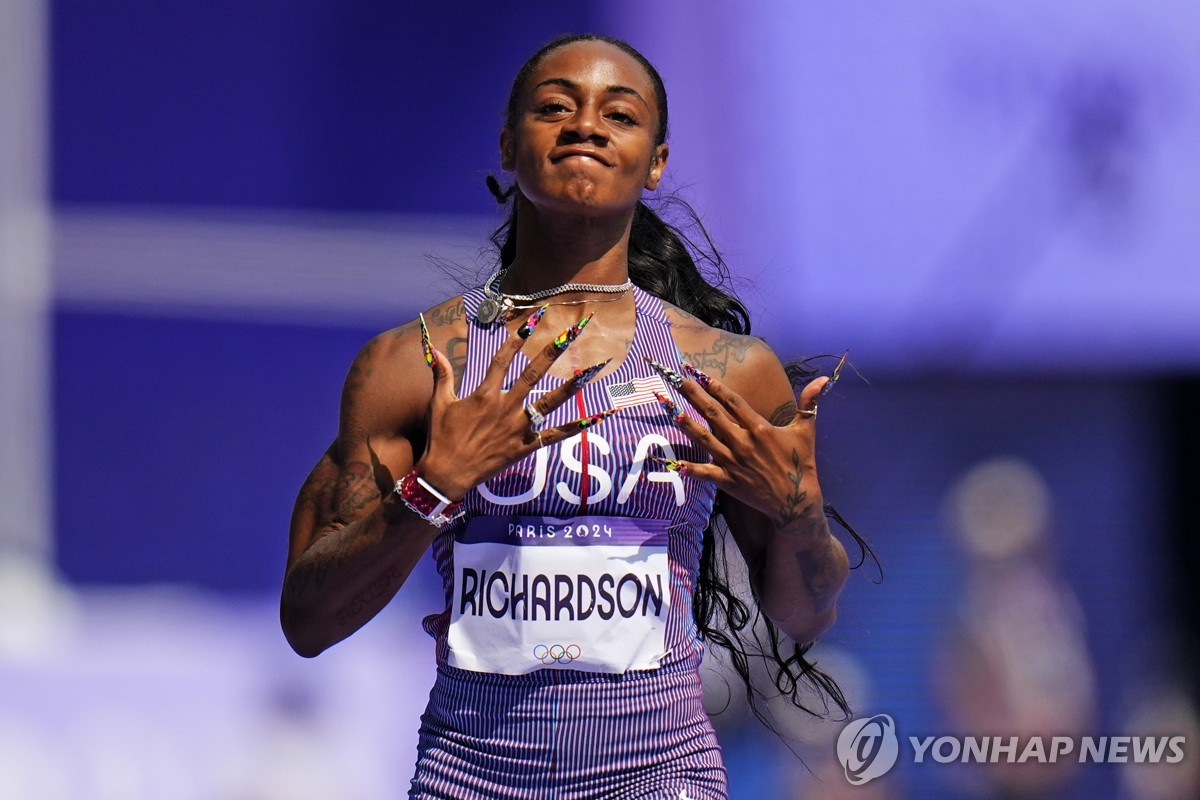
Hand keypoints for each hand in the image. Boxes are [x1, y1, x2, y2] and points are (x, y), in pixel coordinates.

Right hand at [416, 311, 613, 499]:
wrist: (446, 474)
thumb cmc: (441, 438)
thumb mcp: (439, 403)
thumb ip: (441, 374)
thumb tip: (432, 347)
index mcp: (484, 394)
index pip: (503, 360)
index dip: (516, 339)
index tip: (531, 322)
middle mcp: (505, 407)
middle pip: (533, 374)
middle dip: (552, 352)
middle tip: (569, 334)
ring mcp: (517, 428)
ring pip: (549, 402)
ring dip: (570, 386)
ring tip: (590, 371)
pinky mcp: (524, 446)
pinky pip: (554, 436)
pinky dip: (575, 428)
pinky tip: (595, 418)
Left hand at [659, 370, 830, 528]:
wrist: (796, 502)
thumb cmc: (800, 464)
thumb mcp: (806, 431)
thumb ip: (810, 403)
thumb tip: (824, 379)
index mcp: (760, 428)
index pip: (733, 402)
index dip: (715, 385)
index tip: (699, 372)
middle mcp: (744, 443)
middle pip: (714, 414)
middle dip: (694, 395)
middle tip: (677, 379)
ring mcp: (734, 462)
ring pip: (705, 439)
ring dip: (686, 424)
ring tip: (669, 410)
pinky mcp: (728, 481)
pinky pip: (705, 473)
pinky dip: (690, 468)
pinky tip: (673, 462)